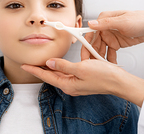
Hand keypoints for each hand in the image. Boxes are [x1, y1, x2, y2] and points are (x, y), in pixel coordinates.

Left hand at [21, 58, 143, 106]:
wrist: (118, 81)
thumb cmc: (103, 76)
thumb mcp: (81, 68)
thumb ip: (63, 65)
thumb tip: (50, 63)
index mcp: (68, 84)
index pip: (47, 77)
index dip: (35, 70)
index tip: (25, 65)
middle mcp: (71, 85)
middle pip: (52, 75)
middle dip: (42, 68)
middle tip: (31, 62)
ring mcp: (77, 82)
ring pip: (61, 71)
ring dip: (55, 64)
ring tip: (44, 59)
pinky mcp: (82, 77)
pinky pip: (71, 69)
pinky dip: (67, 63)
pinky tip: (65, 58)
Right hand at [81, 10, 143, 62]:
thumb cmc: (140, 19)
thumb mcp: (123, 21)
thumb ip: (106, 23)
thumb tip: (91, 23)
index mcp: (104, 20)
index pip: (90, 33)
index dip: (86, 45)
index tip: (84, 55)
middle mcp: (105, 28)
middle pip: (94, 43)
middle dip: (92, 55)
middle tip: (92, 66)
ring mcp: (110, 36)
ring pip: (101, 49)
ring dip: (100, 58)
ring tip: (101, 68)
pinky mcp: (116, 43)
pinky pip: (109, 53)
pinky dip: (109, 59)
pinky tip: (110, 65)